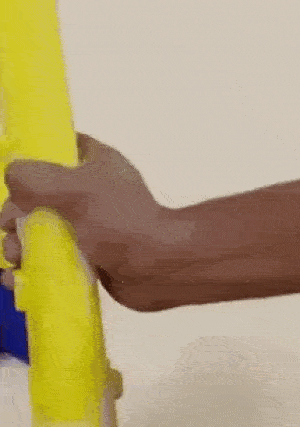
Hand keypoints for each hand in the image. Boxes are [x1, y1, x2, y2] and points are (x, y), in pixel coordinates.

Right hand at [0, 133, 177, 310]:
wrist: (157, 269)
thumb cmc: (123, 223)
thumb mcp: (72, 188)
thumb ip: (32, 177)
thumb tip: (13, 180)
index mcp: (97, 165)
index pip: (61, 147)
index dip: (33, 158)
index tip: (14, 179)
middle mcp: (93, 194)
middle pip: (39, 196)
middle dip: (15, 215)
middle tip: (10, 230)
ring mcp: (92, 228)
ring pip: (43, 231)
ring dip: (19, 245)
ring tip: (17, 259)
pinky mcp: (92, 257)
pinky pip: (55, 259)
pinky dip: (35, 268)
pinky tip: (19, 278)